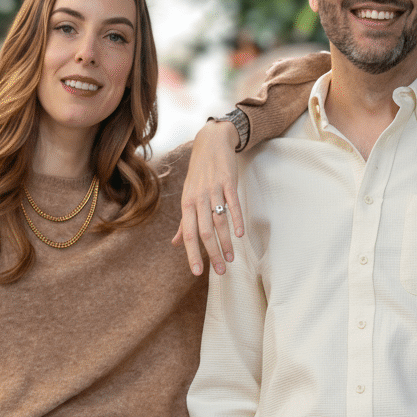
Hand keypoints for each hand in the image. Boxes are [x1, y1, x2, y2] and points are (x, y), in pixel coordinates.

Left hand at [172, 120, 241, 275]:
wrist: (211, 143)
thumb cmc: (198, 174)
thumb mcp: (188, 197)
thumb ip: (184, 222)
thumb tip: (175, 244)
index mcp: (187, 204)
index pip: (188, 234)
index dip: (192, 254)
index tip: (198, 272)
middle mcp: (198, 198)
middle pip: (204, 232)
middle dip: (212, 254)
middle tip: (221, 272)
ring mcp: (213, 190)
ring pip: (219, 221)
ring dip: (225, 242)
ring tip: (231, 259)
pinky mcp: (228, 182)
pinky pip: (232, 203)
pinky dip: (236, 219)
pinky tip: (240, 234)